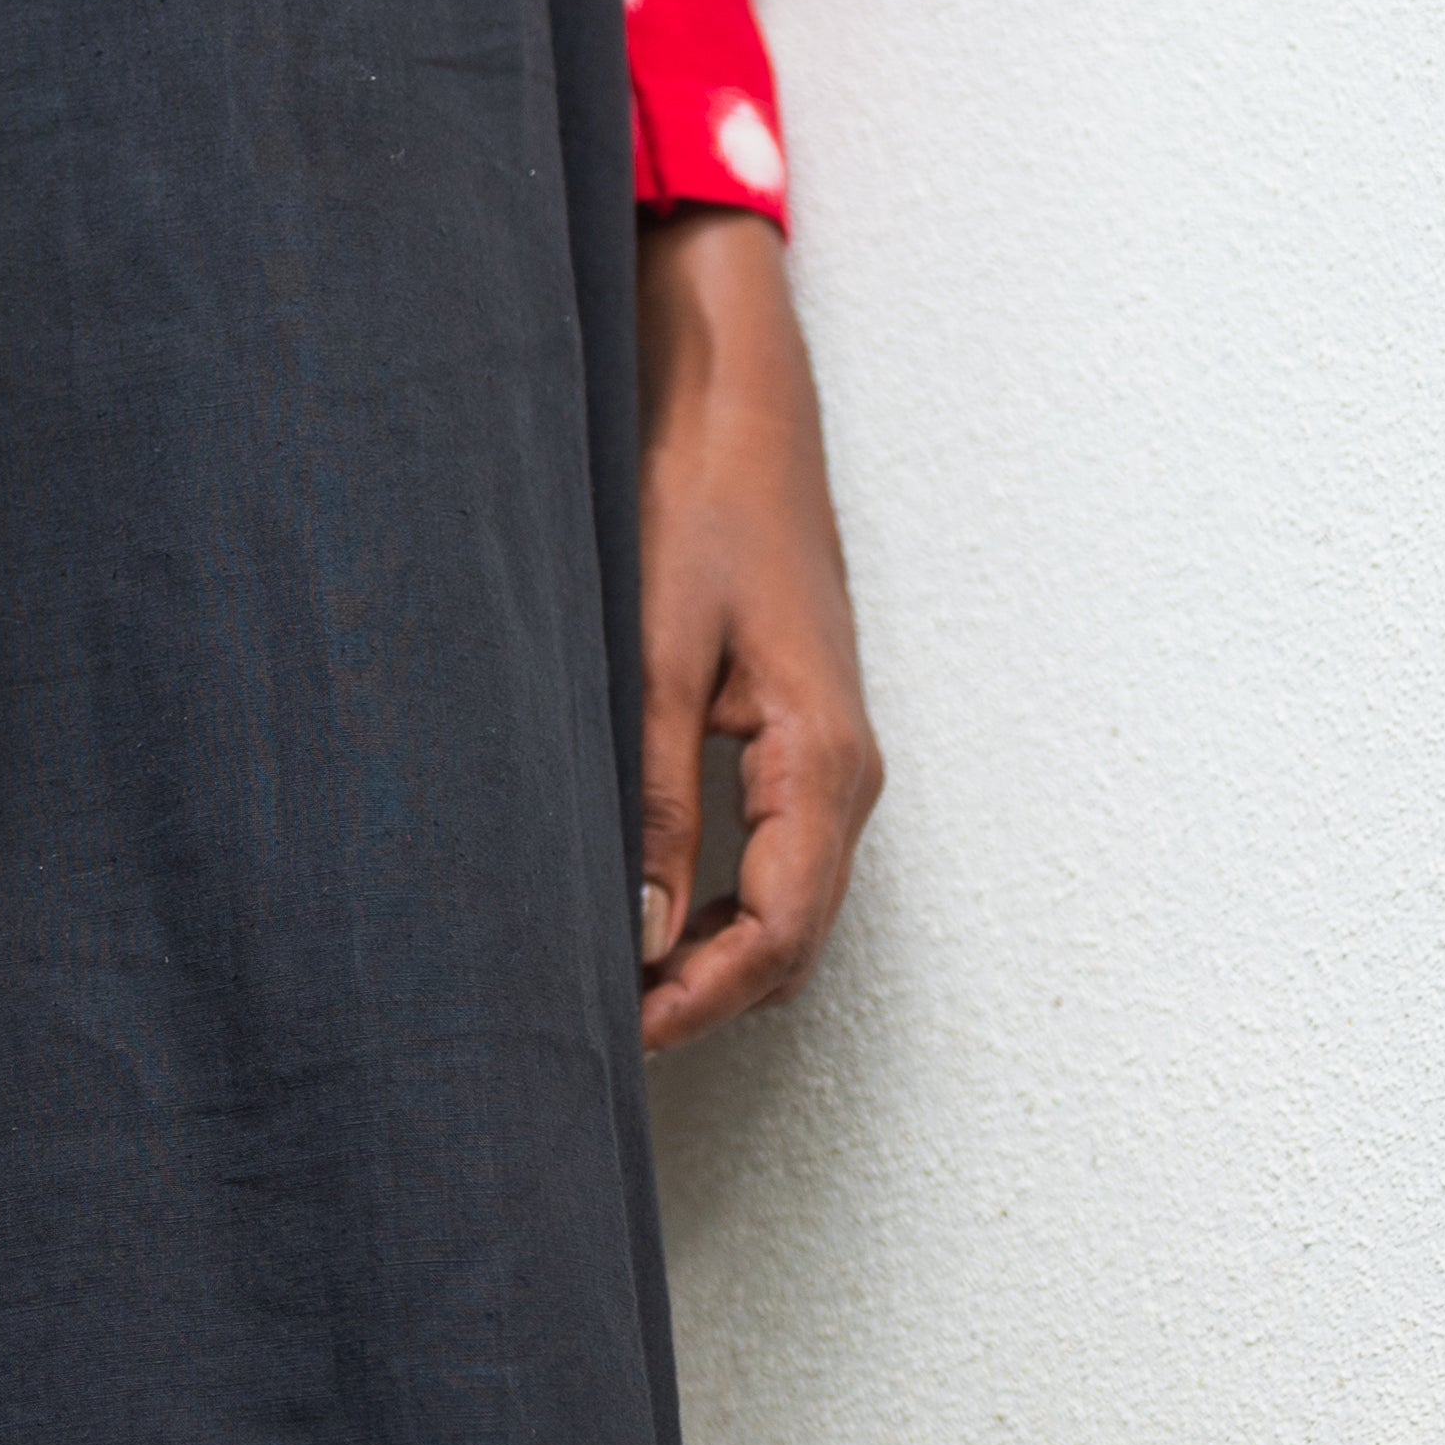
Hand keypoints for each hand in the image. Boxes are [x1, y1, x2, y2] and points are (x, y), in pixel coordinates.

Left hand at [633, 205, 882, 1049]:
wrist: (737, 410)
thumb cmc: (701, 511)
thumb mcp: (658, 657)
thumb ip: (655, 798)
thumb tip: (643, 932)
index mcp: (825, 761)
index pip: (780, 934)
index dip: (702, 1001)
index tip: (619, 1034)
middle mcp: (845, 774)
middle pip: (793, 939)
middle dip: (707, 996)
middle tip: (599, 1025)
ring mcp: (829, 758)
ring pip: (788, 905)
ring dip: (712, 956)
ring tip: (611, 978)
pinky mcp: (799, 736)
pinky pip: (777, 856)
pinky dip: (721, 903)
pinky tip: (648, 904)